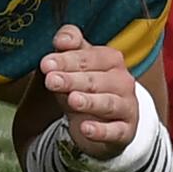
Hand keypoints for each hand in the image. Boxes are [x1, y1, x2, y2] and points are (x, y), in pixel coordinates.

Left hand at [40, 25, 137, 158]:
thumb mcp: (74, 63)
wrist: (99, 119)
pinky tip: (85, 128)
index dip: (67, 59)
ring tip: (73, 100)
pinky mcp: (125, 132)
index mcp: (111, 59)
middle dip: (72, 79)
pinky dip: (101, 131)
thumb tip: (63, 39)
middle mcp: (122, 81)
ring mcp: (126, 107)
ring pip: (108, 103)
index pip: (89, 56)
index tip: (46, 64)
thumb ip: (69, 45)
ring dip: (90, 102)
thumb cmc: (83, 85)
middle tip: (51, 80)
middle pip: (96, 80)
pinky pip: (115, 131)